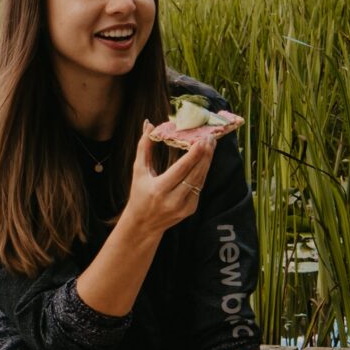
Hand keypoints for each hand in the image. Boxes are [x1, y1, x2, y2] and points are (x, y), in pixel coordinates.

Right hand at [120, 123, 210, 237]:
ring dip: (207, 162)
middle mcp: (174, 200)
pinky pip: (199, 187)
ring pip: (201, 180)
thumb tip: (149, 124)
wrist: (143, 225)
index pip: (181, 169)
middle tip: (210, 137)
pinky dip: (203, 172)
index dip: (194, 154)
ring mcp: (185, 207)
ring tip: (210, 145)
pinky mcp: (191, 209)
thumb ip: (144, 147)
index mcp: (159, 190)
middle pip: (195, 174)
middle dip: (205, 155)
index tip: (202, 140)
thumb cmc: (139, 194)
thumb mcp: (138, 171)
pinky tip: (205, 159)